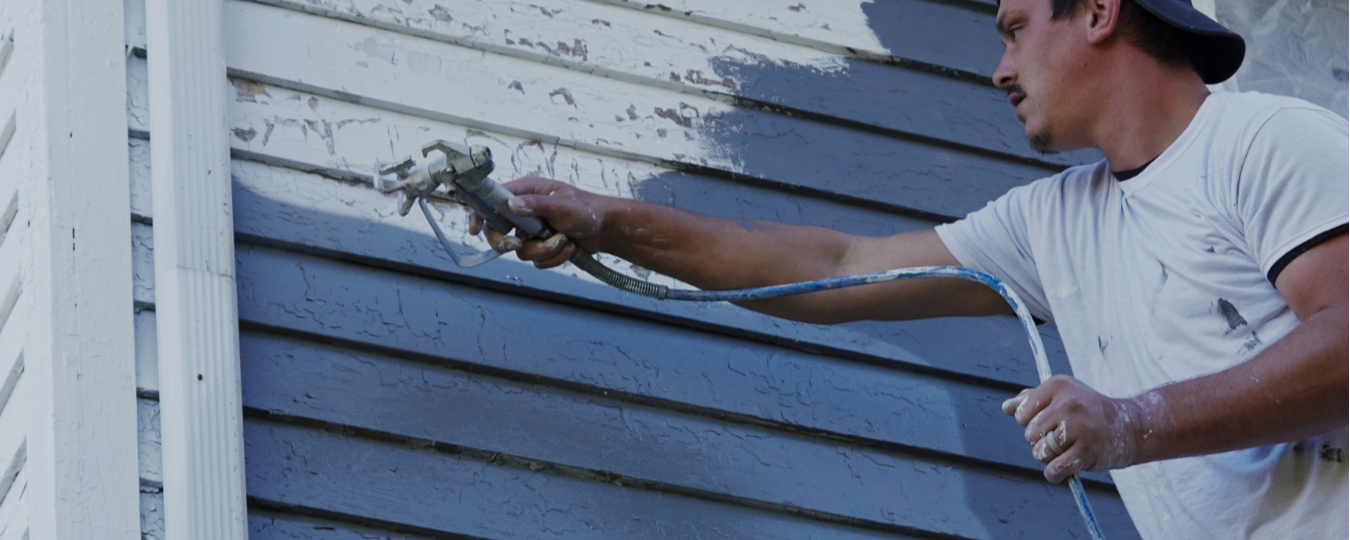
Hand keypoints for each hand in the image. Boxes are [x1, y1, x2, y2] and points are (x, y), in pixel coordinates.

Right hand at [468, 176, 610, 267]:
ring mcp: (531, 230)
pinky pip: (536, 260)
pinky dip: (553, 258)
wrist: (606, 229)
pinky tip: (568, 247)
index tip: (474, 229)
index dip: (479, 214)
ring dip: (543, 250)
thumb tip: (512, 204)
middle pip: (497, 231)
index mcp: (526, 192)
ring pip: (520, 250)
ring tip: (563, 239)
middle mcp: (525, 210)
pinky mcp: (540, 245)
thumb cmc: (588, 209)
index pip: (492, 201)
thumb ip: (537, 204)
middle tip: (519, 245)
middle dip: (508, 242)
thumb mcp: (563, 204)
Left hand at [1001, 375, 1141, 482]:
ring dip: (1049, 457)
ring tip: (1066, 449)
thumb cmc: (1088, 411)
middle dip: (1040, 440)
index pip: (1021, 412)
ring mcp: (1078, 427)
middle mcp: (1068, 404)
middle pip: (1029, 434)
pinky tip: (1063, 468)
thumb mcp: (1062, 395)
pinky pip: (1054, 469)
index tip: (1049, 421)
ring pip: (1039, 453)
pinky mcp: (1087, 451)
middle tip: (1062, 437)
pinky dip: (1054, 474)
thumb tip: (1006, 407)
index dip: (1030, 422)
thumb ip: (1032, 399)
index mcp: (1058, 386)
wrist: (1130, 427)